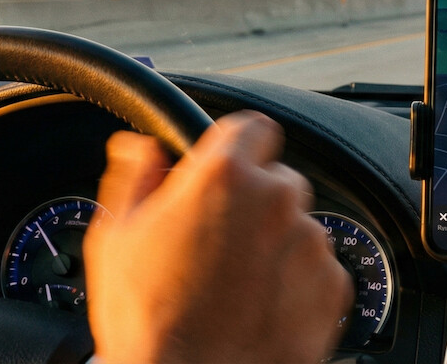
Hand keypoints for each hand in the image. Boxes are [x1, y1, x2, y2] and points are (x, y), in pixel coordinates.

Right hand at [85, 111, 353, 363]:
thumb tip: (140, 148)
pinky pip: (319, 270)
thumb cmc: (147, 321)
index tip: (229, 164)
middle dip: (253, 201)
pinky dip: (297, 283)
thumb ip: (134, 175)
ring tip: (237, 284)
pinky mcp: (332, 290)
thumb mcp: (115, 237)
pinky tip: (259, 307)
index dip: (238, 145)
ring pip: (299, 226)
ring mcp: (309, 246)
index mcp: (223, 175)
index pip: (253, 125)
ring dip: (276, 243)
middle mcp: (275, 201)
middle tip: (219, 239)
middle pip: (277, 178)